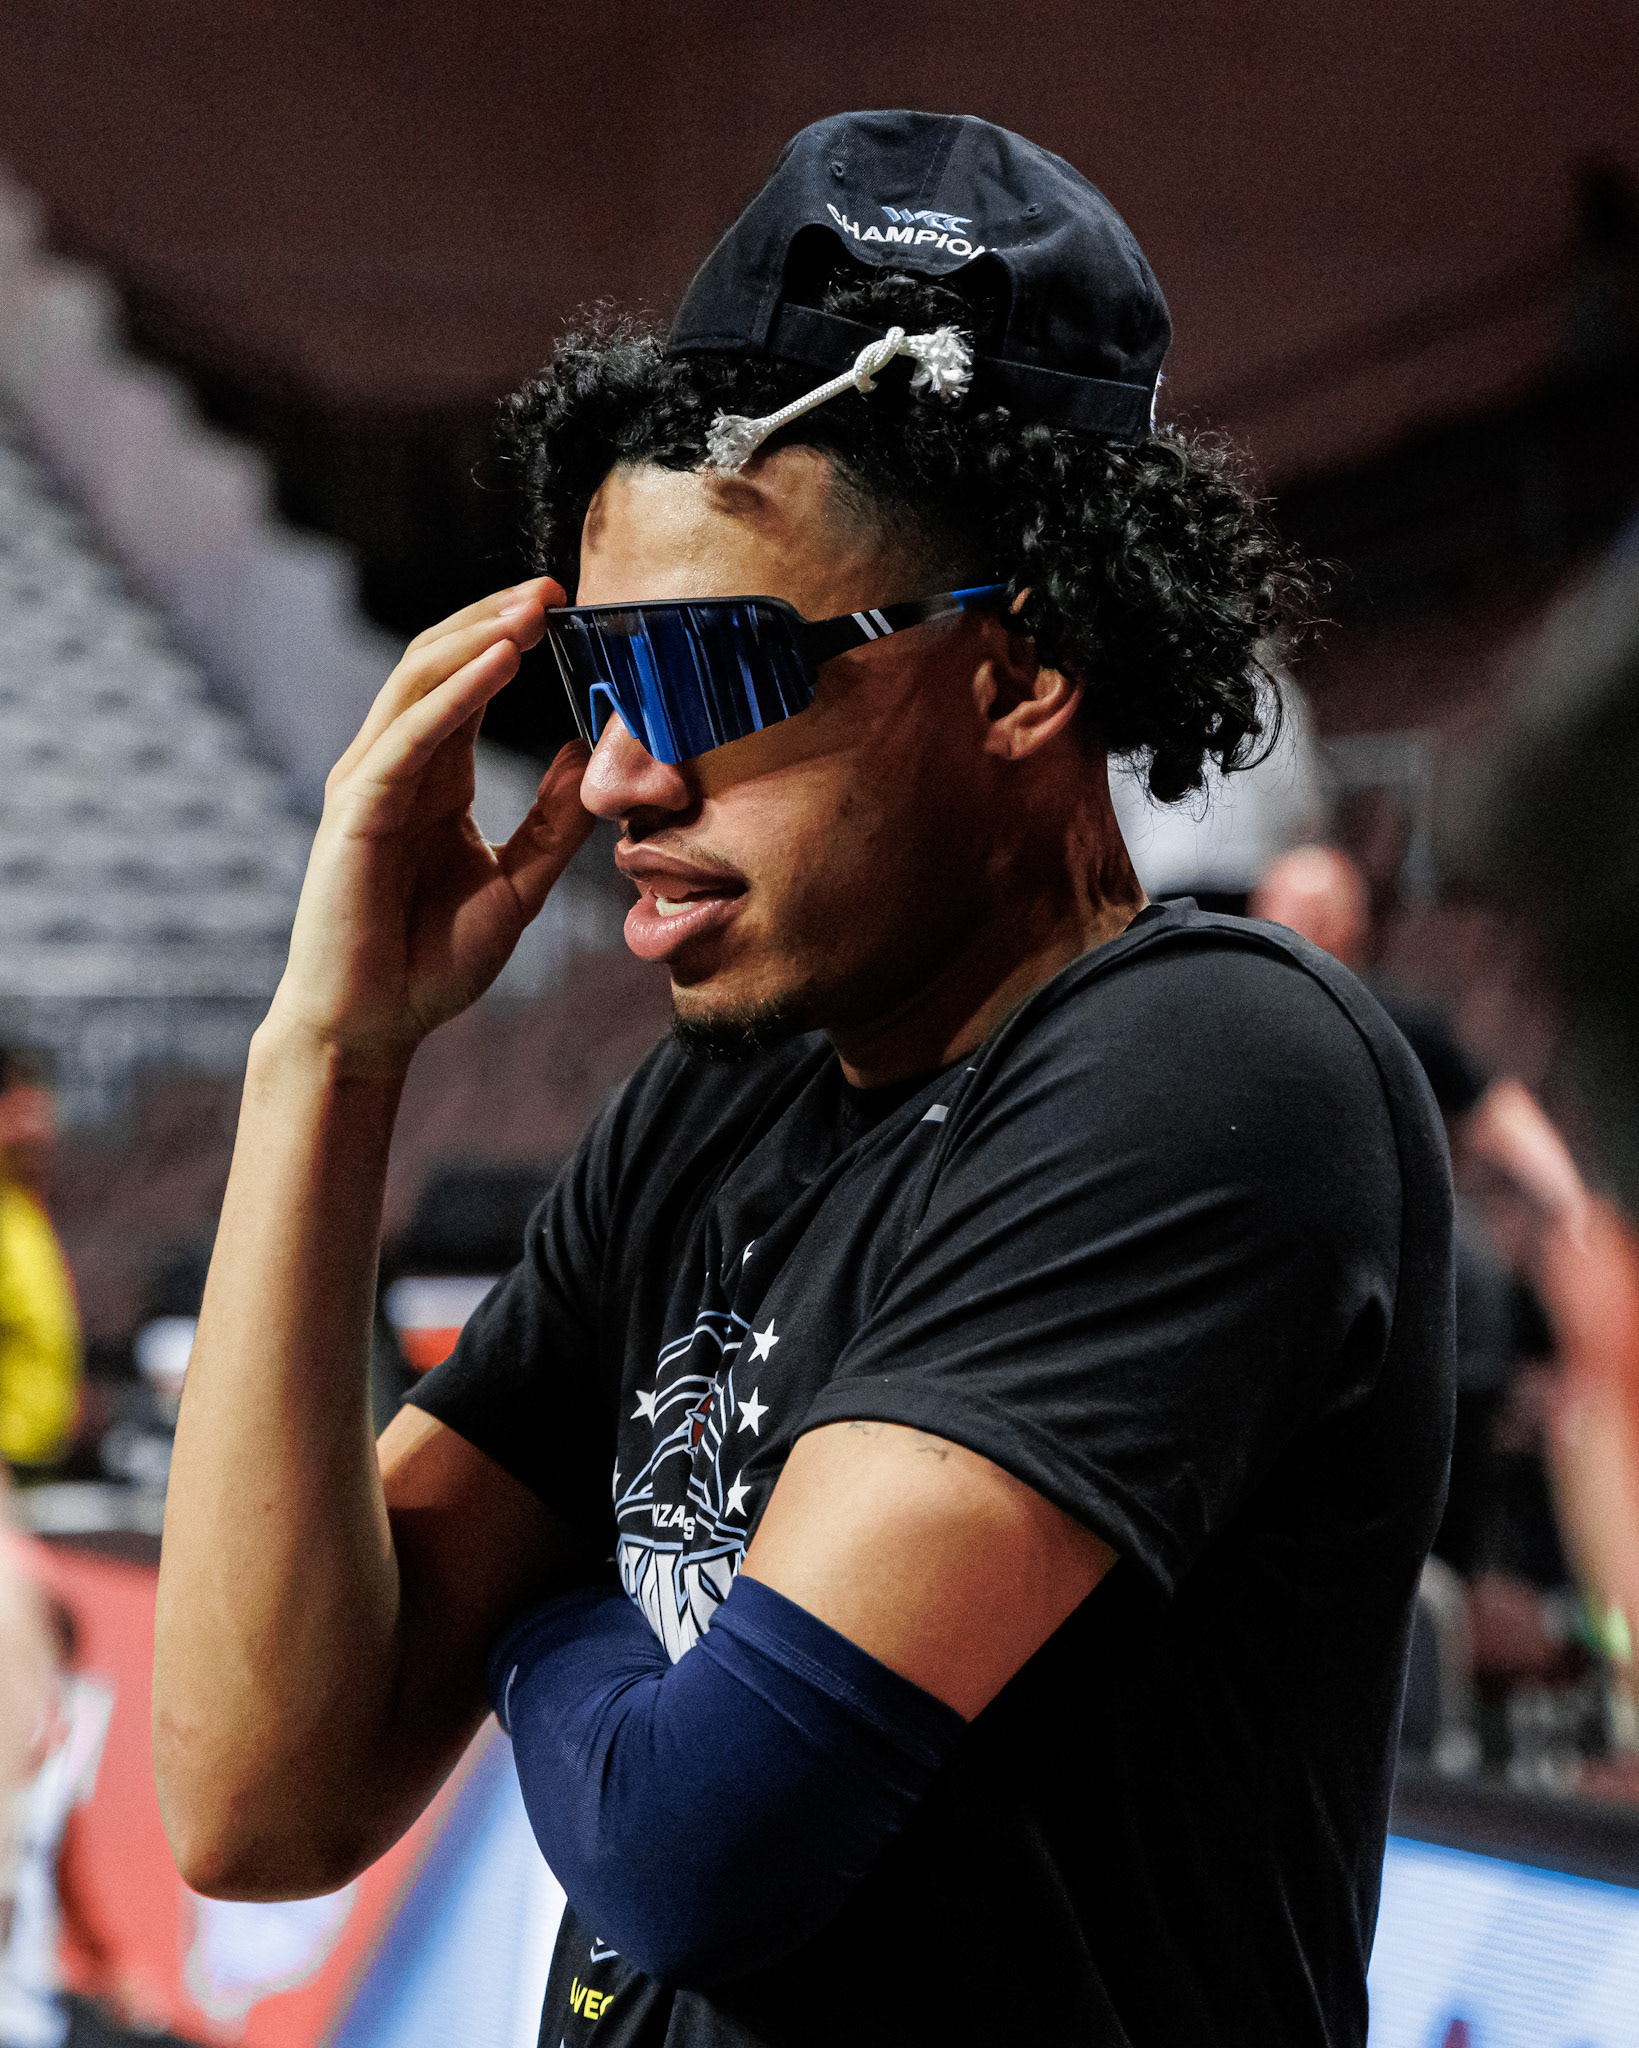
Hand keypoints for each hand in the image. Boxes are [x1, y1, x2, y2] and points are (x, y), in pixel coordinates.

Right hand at [267, 579, 591, 1069]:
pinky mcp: (356, 812)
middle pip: (439, 665)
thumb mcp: (519, 885)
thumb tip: (596, 758)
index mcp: (433, 780)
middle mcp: (396, 768)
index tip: (567, 610)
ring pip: (417, 685)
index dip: (511, 641)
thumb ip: (555, 822)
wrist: (371, 1026)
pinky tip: (497, 665)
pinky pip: (407, 738)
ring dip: (475, 639)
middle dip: (494, 620)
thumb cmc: (430, 962)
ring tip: (530, 609)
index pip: (469, 686)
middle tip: (554, 588)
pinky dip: (453, 697)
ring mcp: (369, 784)